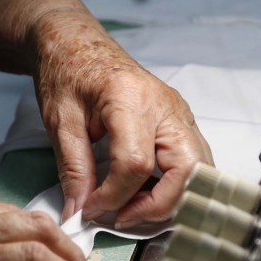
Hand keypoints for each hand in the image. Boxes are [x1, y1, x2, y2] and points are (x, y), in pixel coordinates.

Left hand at [32, 9, 213, 226]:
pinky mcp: (183, 123)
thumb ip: (74, 170)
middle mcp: (167, 107)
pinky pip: (193, 165)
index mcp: (131, 99)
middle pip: (187, 170)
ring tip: (133, 207)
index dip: (114, 197)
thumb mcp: (60, 122)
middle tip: (122, 217)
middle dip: (158, 206)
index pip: (136, 163)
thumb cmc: (68, 72)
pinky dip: (175, 188)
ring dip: (171, 200)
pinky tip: (144, 193)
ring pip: (200, 171)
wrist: (78, 44)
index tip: (91, 210)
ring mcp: (181, 114)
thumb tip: (80, 213)